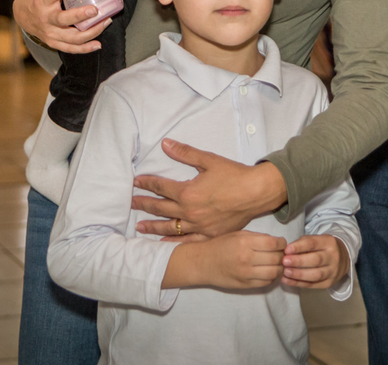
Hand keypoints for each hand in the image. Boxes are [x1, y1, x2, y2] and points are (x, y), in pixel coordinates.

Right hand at [12, 0, 109, 53]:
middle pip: (63, 19)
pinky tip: (98, 44)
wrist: (22, 17)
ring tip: (106, 22)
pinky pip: (71, 48)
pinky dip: (86, 48)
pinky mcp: (54, 43)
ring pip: (72, 37)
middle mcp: (46, 19)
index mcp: (42, 1)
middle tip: (95, 9)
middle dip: (80, 15)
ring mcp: (50, 33)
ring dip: (91, 31)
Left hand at [132, 139, 287, 237]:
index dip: (147, 184)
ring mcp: (199, 226)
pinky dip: (173, 242)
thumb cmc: (234, 175)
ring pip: (170, 227)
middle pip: (160, 208)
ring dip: (152, 226)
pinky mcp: (209, 234)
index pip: (161, 187)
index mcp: (187, 192)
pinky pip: (187, 241)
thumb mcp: (209, 160)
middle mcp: (190, 211)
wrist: (256, 192)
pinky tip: (163, 243)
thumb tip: (165, 144)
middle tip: (131, 203)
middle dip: (144, 204)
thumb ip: (185, 153)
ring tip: (139, 227)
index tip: (136, 182)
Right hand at [180, 231, 286, 289]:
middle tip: (282, 253)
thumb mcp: (238, 234)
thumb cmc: (221, 245)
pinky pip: (266, 282)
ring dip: (279, 268)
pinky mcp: (245, 285)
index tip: (282, 243)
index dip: (282, 243)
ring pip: (274, 272)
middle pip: (276, 258)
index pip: (274, 243)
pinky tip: (268, 271)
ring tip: (277, 263)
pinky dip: (271, 277)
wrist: (203, 263)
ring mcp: (246, 274)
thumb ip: (258, 237)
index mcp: (246, 242)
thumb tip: (276, 242)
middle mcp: (247, 258)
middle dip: (283, 255)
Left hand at [282, 235, 349, 288]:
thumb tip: (287, 251)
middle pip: (316, 260)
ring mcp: (332, 271)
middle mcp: (333, 257)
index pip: (313, 244)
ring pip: (316, 274)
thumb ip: (302, 243)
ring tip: (285, 272)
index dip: (299, 247)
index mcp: (329, 242)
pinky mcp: (329, 283)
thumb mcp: (316, 240)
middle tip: (284, 262)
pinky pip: (313, 285)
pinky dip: (298, 283)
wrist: (342, 259)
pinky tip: (287, 280)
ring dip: (298, 274)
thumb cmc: (322, 248)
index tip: (287, 250)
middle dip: (299, 261)